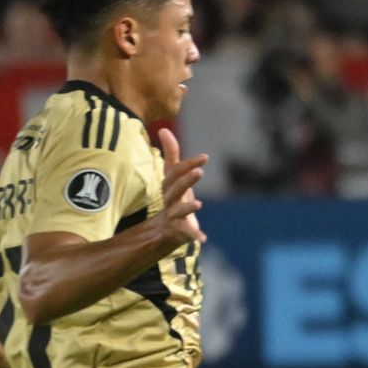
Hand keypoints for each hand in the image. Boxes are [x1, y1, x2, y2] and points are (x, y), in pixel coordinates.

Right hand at [156, 127, 207, 245]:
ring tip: (199, 203)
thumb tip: (164, 129)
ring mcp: (172, 216)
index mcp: (168, 186)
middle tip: (199, 172)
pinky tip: (204, 239)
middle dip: (186, 180)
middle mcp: (169, 199)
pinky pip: (186, 233)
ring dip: (187, 207)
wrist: (162, 231)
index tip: (205, 157)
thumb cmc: (173, 198)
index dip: (189, 165)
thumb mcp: (174, 178)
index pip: (176, 173)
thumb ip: (171, 155)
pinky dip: (194, 235)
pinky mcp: (178, 231)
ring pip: (178, 210)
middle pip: (175, 188)